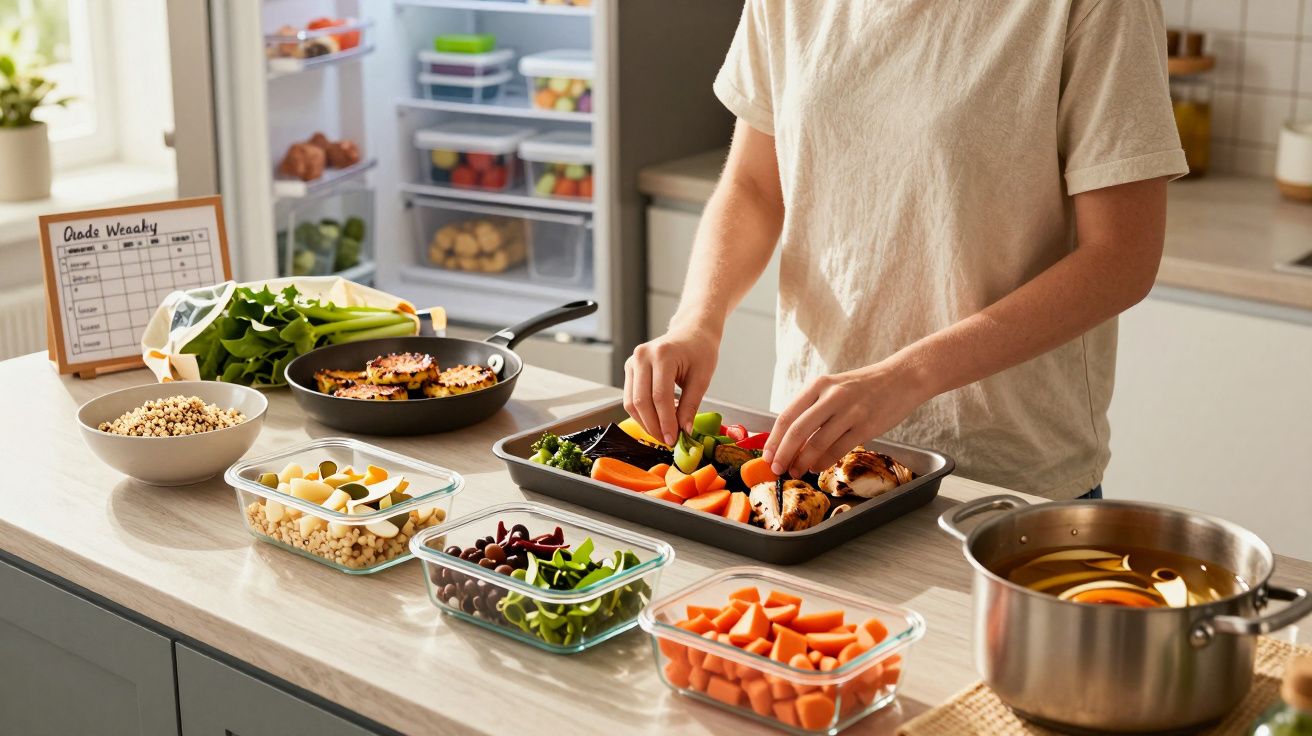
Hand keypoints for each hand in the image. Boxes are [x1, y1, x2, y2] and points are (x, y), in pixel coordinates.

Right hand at [623, 327, 720, 445]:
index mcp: (662, 355)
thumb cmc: (700, 351)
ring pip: (631, 402)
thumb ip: (691, 405)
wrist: (691, 332)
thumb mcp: (702, 378)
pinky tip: (657, 420)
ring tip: (663, 433)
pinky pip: (631, 398)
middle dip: (654, 426)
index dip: (666, 422)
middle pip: (641, 401)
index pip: (660, 396)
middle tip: (667, 440)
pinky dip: (642, 414)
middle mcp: (642, 357)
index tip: (673, 439)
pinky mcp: (629, 369)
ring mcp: (632, 362)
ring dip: (646, 423)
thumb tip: (684, 431)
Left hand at [762, 360, 930, 477]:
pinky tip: (816, 467)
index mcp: (819, 385)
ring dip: (802, 462)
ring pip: (817, 444)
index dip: (774, 439)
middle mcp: (832, 396)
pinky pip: (838, 450)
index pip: (787, 415)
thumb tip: (790, 439)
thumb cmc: (865, 386)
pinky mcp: (866, 426)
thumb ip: (814, 408)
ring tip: (796, 471)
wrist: (903, 378)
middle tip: (777, 469)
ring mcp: (850, 412)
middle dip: (784, 454)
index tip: (768, 456)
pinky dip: (823, 462)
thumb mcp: (834, 387)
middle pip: (798, 431)